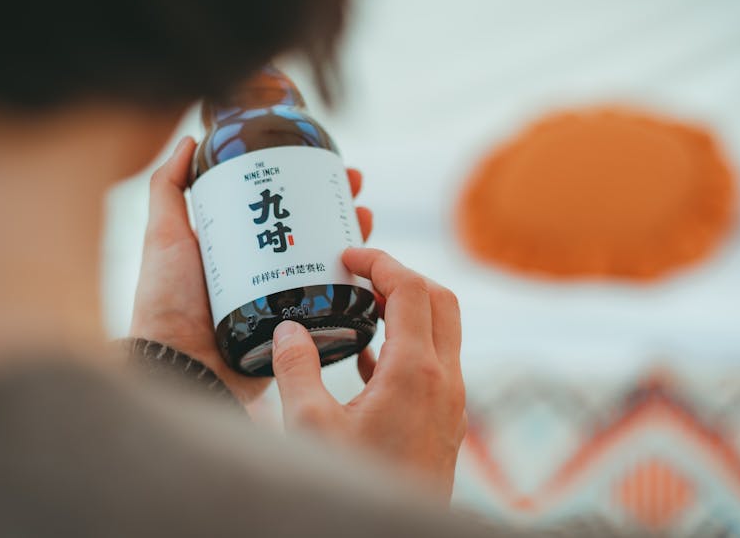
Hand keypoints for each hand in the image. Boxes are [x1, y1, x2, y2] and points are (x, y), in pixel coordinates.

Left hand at [130, 136, 372, 403]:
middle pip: (310, 231)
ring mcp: (283, 301)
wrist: (179, 367)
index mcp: (236, 251)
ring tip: (365, 216)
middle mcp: (263, 274)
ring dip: (353, 238)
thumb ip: (167, 189)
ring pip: (328, 263)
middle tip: (353, 186)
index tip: (324, 163)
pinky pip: (332, 303)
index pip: (278, 207)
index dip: (303, 183)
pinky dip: (355, 284)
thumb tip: (189, 140)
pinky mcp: (298, 329)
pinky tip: (369, 265)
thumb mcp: (163, 236)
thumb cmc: (165, 303)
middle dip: (335, 205)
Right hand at [272, 248, 465, 498]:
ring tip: (363, 310)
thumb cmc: (355, 483)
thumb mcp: (310, 427)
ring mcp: (451, 403)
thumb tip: (288, 328)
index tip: (349, 255)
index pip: (411, 288)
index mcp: (417, 372)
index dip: (380, 261)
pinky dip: (407, 347)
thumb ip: (297, 369)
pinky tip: (369, 362)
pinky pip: (434, 366)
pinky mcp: (445, 423)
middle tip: (361, 275)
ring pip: (442, 333)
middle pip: (439, 300)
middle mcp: (445, 381)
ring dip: (407, 312)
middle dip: (402, 277)